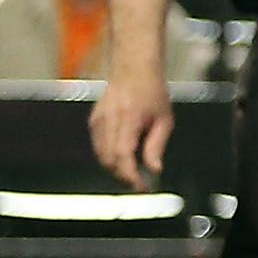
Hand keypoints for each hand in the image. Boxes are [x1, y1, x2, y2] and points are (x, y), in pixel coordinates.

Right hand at [91, 70, 173, 191]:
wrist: (133, 70)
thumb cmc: (152, 92)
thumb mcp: (164, 120)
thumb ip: (156, 146)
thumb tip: (154, 169)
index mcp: (128, 118)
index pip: (123, 155)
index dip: (130, 175)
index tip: (141, 186)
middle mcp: (109, 120)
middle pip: (109, 159)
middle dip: (123, 176)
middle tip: (139, 183)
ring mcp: (98, 120)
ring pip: (101, 156)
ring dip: (115, 168)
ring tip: (133, 173)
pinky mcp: (93, 121)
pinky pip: (98, 147)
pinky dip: (109, 157)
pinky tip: (123, 159)